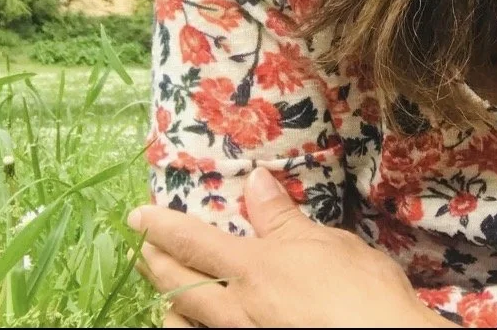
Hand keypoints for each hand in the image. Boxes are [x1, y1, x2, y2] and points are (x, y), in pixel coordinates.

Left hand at [129, 167, 448, 327]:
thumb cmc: (359, 290)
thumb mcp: (325, 242)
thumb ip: (283, 218)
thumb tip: (256, 182)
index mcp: (253, 270)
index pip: (193, 243)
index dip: (161, 228)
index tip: (137, 217)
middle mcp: (236, 309)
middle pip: (178, 287)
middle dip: (155, 264)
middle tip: (142, 249)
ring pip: (185, 324)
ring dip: (171, 305)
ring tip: (169, 292)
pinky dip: (196, 328)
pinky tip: (206, 323)